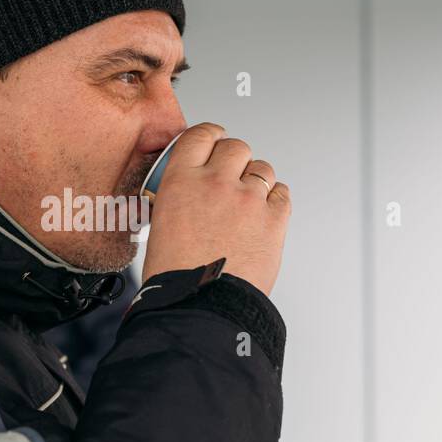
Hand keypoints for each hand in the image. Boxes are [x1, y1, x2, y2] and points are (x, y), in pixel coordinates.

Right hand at [141, 122, 290, 296]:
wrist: (200, 306)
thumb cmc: (176, 277)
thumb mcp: (160, 225)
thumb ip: (180, 198)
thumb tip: (191, 192)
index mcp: (181, 181)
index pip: (201, 135)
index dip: (211, 135)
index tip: (215, 139)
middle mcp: (216, 183)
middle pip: (236, 147)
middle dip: (235, 160)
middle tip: (232, 176)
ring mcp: (248, 199)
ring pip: (262, 168)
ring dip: (256, 180)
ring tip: (247, 203)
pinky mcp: (273, 219)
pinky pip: (282, 193)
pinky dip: (275, 200)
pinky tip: (262, 215)